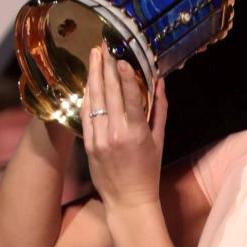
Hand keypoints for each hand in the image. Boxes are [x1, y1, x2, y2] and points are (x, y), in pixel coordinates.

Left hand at [81, 43, 167, 210]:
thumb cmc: (149, 170)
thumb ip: (159, 109)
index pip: (130, 97)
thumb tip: (159, 82)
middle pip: (109, 93)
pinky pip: (86, 115)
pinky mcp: (88, 144)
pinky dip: (87, 96)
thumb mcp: (160, 140)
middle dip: (106, 67)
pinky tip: (88, 82)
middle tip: (103, 46)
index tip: (121, 57)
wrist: (128, 199)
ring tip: (94, 56)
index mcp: (137, 132)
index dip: (125, 76)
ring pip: (95, 100)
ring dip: (94, 76)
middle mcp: (116, 133)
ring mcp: (99, 139)